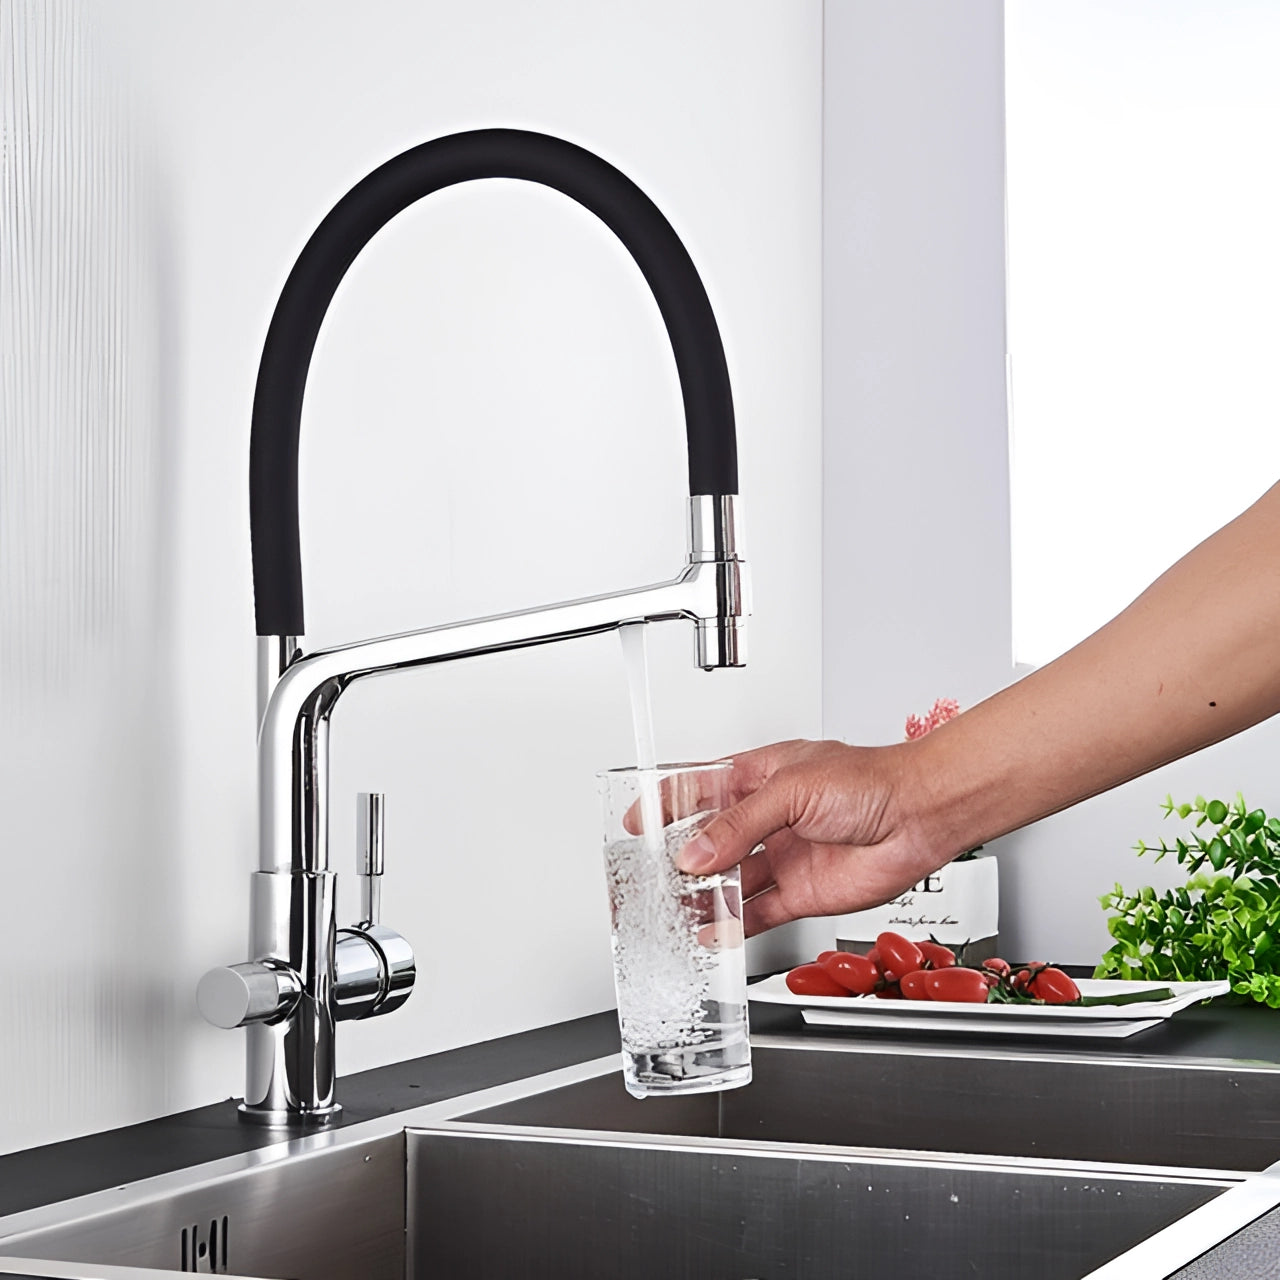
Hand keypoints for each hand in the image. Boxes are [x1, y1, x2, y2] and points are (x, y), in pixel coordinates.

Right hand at [676, 739, 955, 936]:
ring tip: (673, 909)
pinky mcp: (801, 892)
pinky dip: (733, 925)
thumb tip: (695, 853)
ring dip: (702, 895)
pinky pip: (758, 912)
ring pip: (730, 880)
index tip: (638, 821)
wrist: (919, 816)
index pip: (700, 789)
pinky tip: (712, 932)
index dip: (666, 804)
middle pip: (710, 840)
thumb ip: (738, 824)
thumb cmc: (870, 781)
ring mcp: (783, 855)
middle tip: (649, 876)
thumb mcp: (791, 789)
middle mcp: (769, 816)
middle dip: (679, 858)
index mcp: (761, 776)